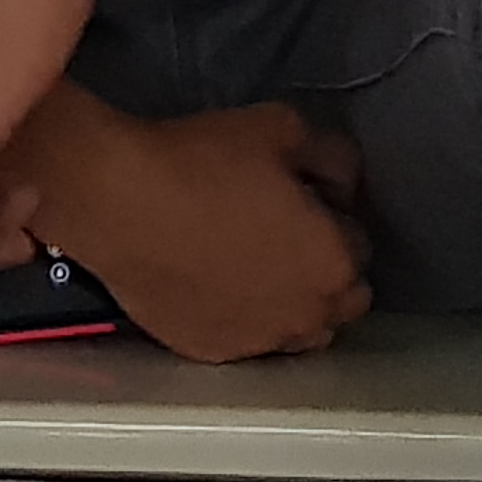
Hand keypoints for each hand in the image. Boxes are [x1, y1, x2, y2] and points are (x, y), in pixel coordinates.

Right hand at [36, 102, 369, 364]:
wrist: (121, 201)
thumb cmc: (204, 161)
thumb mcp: (284, 128)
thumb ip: (334, 157)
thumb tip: (343, 184)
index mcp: (335, 263)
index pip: (360, 245)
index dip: (333, 217)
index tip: (306, 200)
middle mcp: (308, 315)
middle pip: (343, 301)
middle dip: (327, 270)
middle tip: (287, 235)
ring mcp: (258, 342)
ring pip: (299, 332)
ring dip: (293, 304)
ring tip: (256, 266)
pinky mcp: (212, 353)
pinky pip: (247, 341)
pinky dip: (243, 318)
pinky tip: (216, 284)